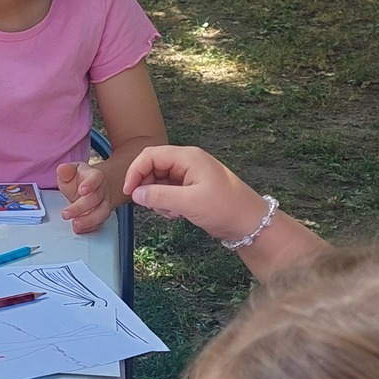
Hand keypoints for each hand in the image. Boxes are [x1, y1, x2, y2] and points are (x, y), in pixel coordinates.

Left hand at [57, 160, 113, 232]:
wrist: (88, 187)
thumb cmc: (78, 179)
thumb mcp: (70, 172)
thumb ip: (66, 171)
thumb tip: (62, 168)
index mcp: (95, 176)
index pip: (96, 178)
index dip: (90, 184)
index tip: (82, 190)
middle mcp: (102, 190)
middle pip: (96, 198)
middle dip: (81, 207)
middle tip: (66, 214)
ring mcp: (104, 203)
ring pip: (102, 212)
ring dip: (89, 220)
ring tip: (75, 225)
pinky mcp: (101, 214)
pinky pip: (100, 223)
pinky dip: (90, 227)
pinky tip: (80, 229)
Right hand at [123, 145, 269, 243]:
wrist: (249, 223)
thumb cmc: (224, 208)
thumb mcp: (189, 202)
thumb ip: (159, 196)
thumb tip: (135, 194)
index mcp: (187, 157)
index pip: (150, 155)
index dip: (135, 172)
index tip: (129, 193)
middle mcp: (187, 162)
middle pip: (153, 167)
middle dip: (147, 187)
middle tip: (152, 206)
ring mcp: (189, 175)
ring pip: (159, 182)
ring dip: (158, 198)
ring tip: (172, 212)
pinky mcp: (191, 189)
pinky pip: (169, 192)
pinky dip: (167, 204)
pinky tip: (178, 214)